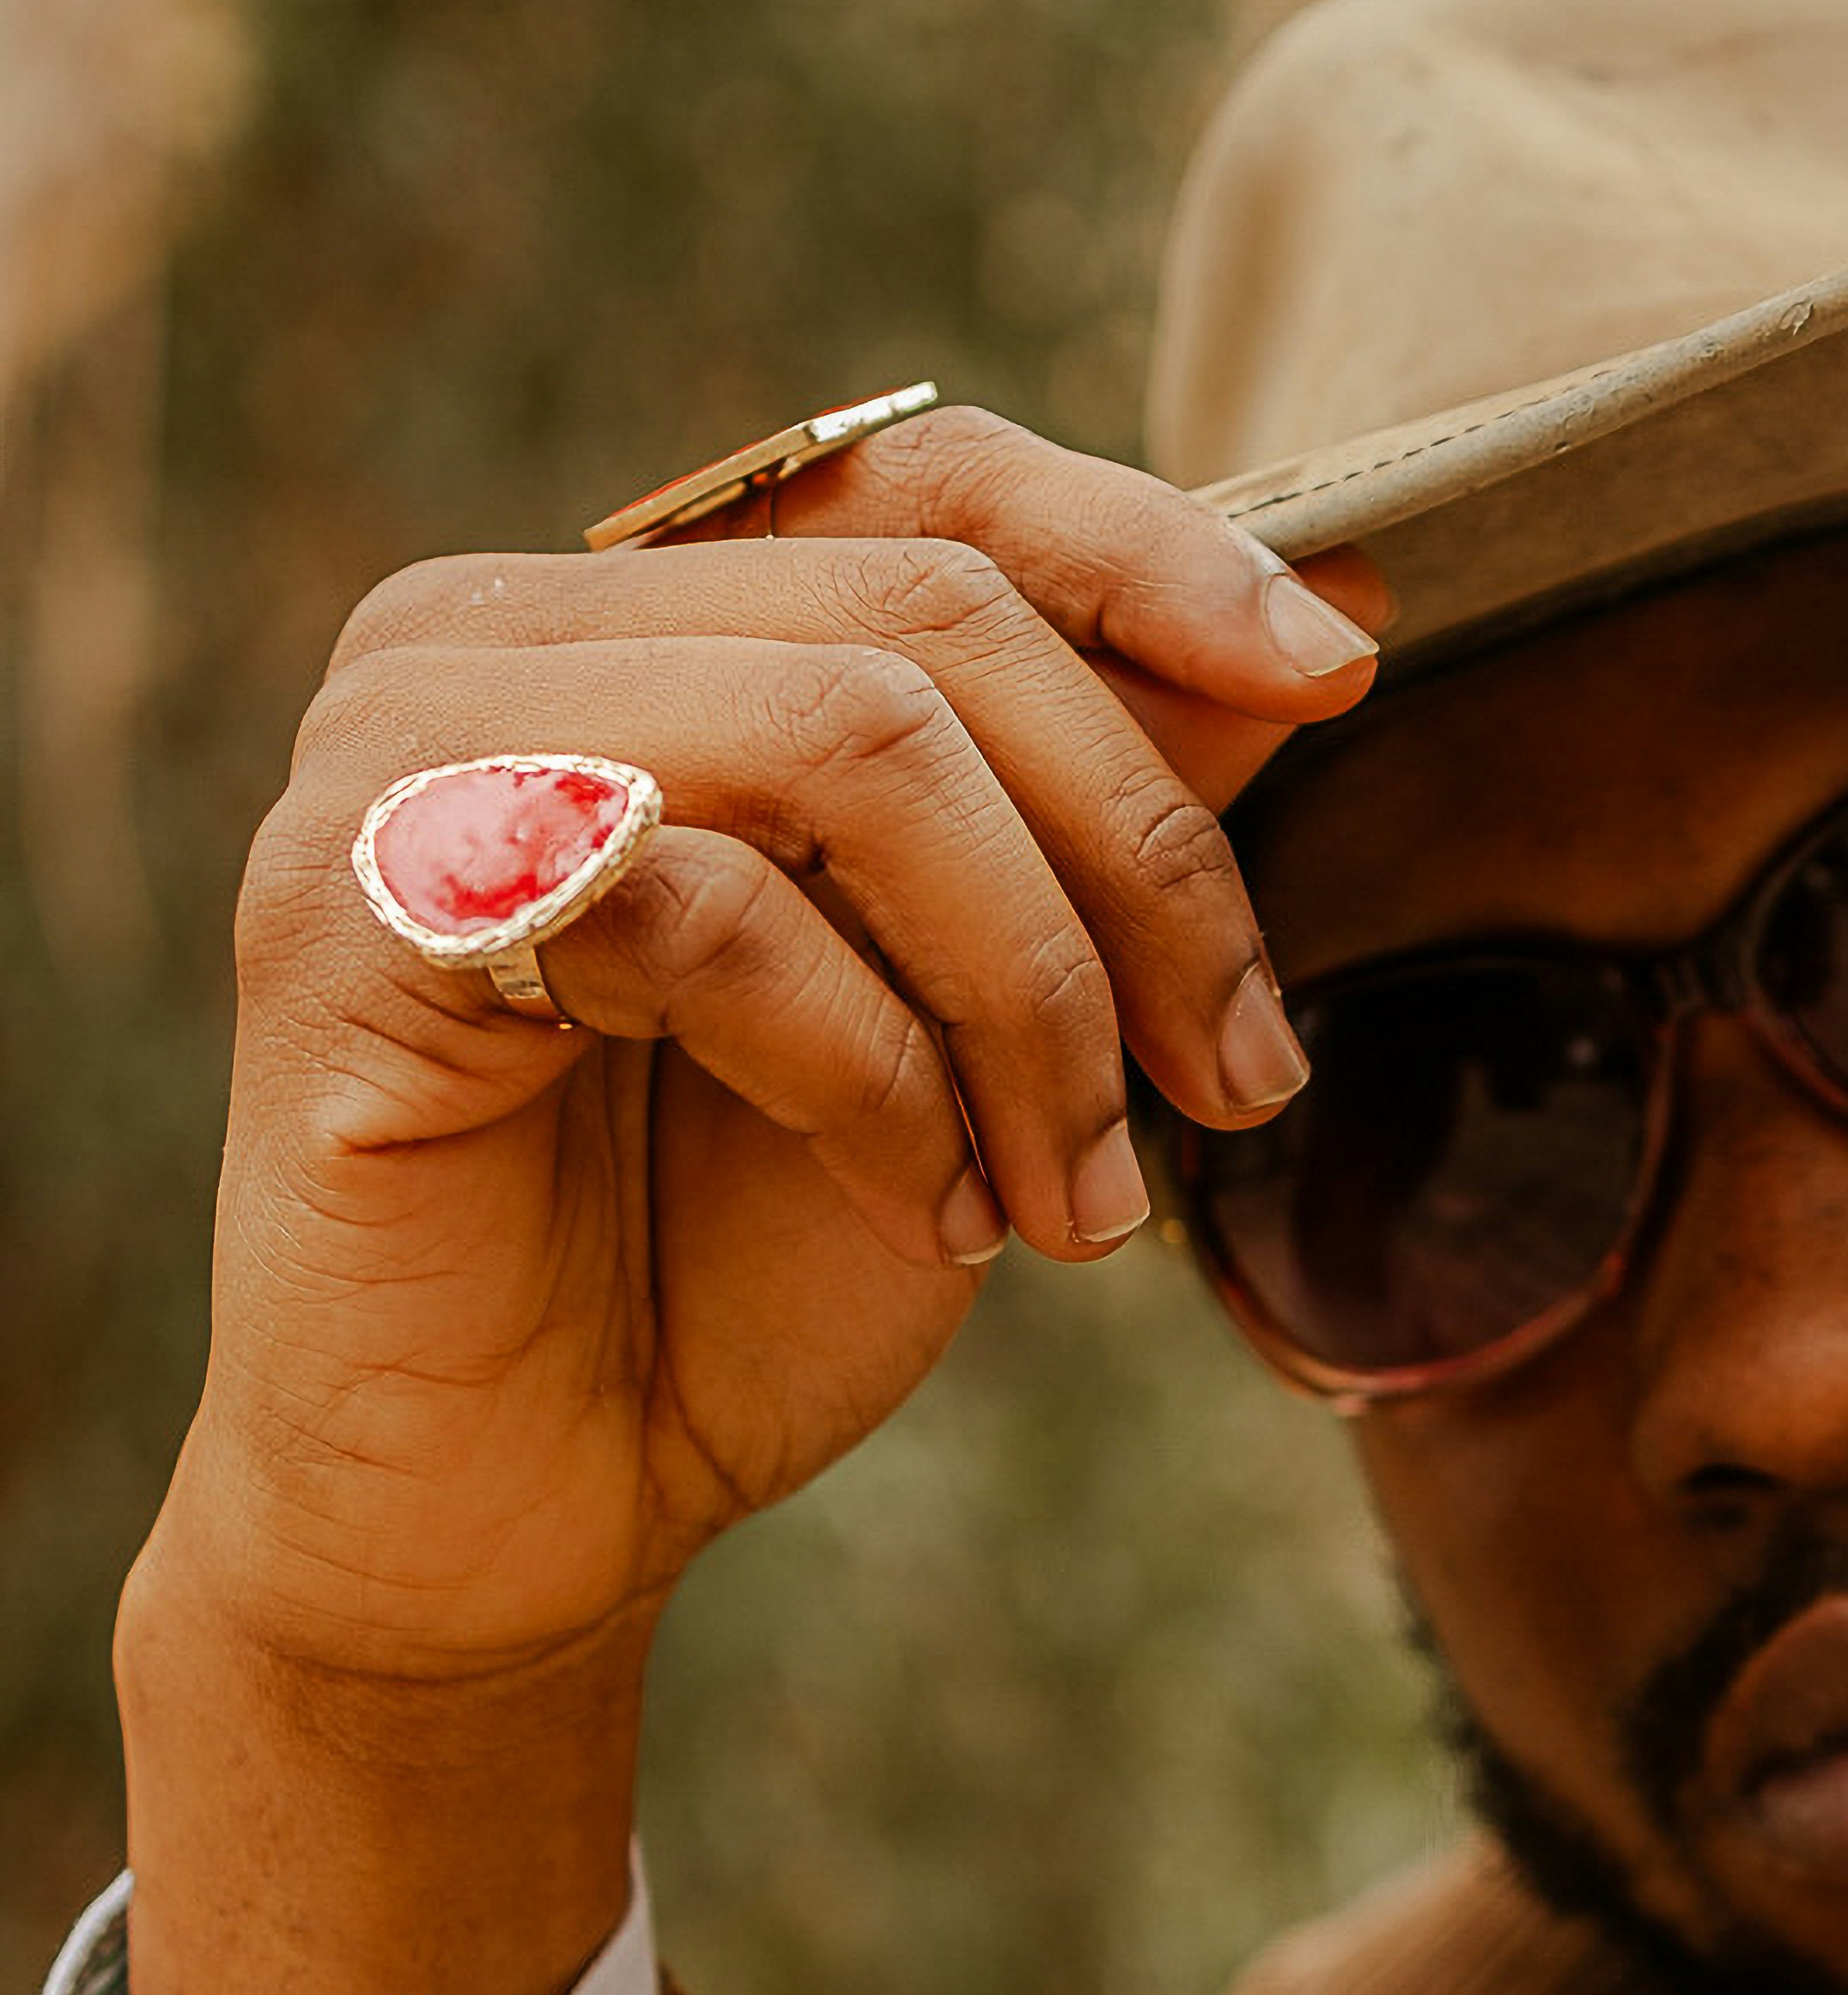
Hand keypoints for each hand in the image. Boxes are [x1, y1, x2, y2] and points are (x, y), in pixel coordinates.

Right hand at [114, 407, 1382, 1994]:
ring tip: (1080, 1207)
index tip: (1339, 674)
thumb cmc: (732, 1268)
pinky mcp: (353, 905)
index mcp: (641, 622)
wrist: (522, 1517)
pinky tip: (927, 1217)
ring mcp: (403, 752)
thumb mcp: (989, 1018)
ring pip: (846, 740)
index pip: (927, 477)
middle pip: (929, 615)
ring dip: (1032, 996)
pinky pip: (705, 909)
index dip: (1151, 551)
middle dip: (1144, 862)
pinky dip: (879, 1080)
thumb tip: (1348, 601)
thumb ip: (1118, 808)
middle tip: (1240, 1084)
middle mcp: (492, 631)